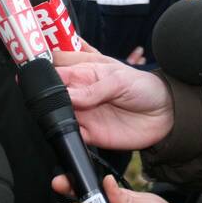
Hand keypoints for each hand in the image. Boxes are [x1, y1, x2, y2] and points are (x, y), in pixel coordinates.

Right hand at [53, 49, 174, 149]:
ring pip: (55, 113)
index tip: (36, 77)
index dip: (44, 70)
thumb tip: (68, 96)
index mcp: (85, 70)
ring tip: (54, 114)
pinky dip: (64, 135)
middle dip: (43, 95)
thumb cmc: (144, 88)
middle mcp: (79, 90)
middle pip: (51, 92)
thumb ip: (93, 89)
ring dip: (51, 116)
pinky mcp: (88, 133)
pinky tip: (65, 132)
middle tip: (44, 99)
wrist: (165, 115)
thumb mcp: (120, 80)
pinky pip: (68, 135)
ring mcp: (82, 112)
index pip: (56, 66)